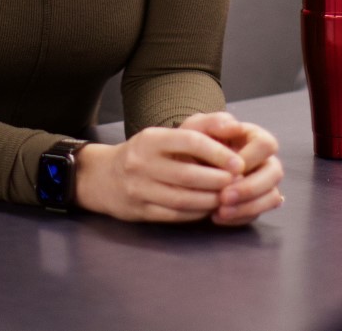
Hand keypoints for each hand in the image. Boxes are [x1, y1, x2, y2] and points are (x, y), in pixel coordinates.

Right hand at [72, 124, 242, 222]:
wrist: (103, 177)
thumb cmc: (145, 153)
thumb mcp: (166, 135)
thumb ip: (203, 127)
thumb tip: (235, 125)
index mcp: (150, 139)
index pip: (189, 141)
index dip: (218, 152)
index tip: (238, 162)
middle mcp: (141, 163)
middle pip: (188, 175)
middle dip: (219, 180)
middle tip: (238, 183)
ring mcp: (138, 189)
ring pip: (183, 199)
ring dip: (211, 199)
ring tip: (228, 197)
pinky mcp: (139, 211)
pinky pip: (175, 215)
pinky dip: (197, 213)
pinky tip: (209, 208)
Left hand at [179, 112, 284, 225]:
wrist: (180, 166)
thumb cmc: (192, 143)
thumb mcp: (196, 128)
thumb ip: (213, 121)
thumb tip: (236, 125)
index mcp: (253, 137)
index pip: (266, 145)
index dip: (251, 159)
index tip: (228, 170)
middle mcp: (263, 160)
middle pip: (275, 173)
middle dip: (251, 188)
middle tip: (225, 197)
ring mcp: (262, 183)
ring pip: (272, 196)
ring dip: (248, 206)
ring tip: (220, 211)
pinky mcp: (254, 203)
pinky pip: (257, 214)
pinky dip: (239, 218)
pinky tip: (217, 217)